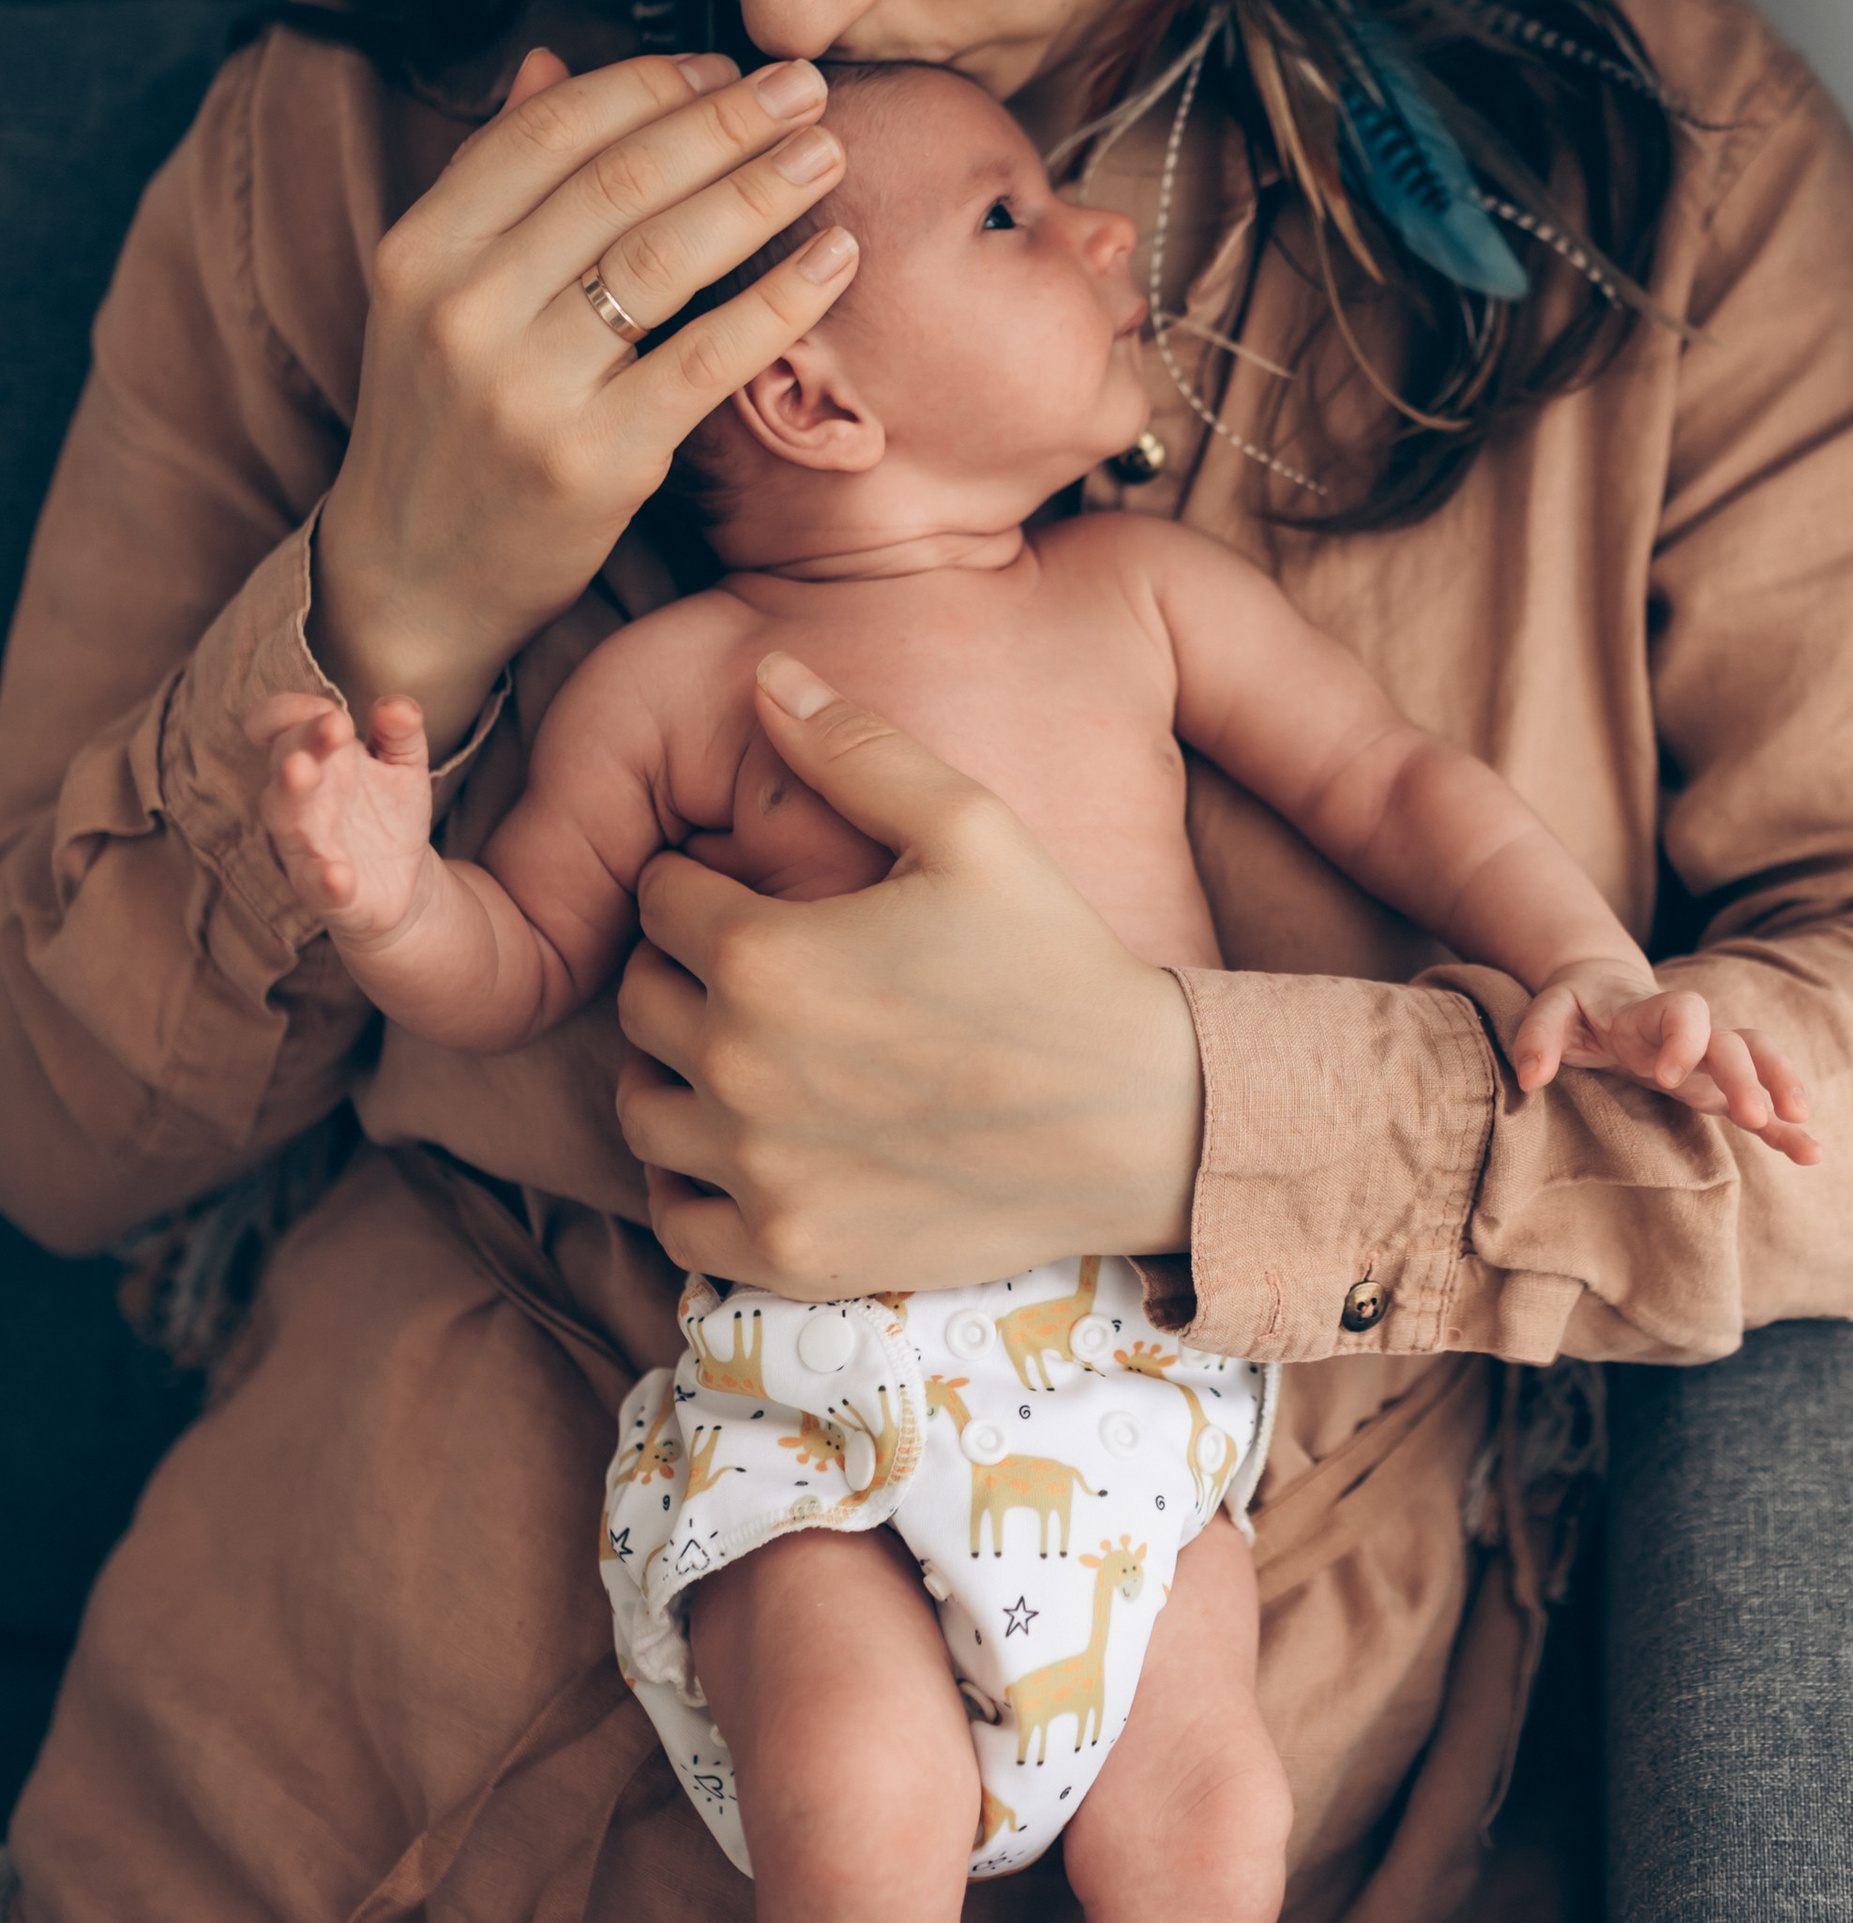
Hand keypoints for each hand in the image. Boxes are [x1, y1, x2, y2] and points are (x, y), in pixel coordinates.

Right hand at [251, 691, 435, 939]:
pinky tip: (339, 874)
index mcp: (319, 760)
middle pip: (286, 762)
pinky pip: (317, 885)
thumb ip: (401, 733)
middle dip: (302, 742)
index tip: (330, 710)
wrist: (405, 883)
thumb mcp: (404, 767)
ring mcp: (308, 845)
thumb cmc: (390, 813)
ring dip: (291, 794)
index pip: (284, 725)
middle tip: (332, 724)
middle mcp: (304, 799)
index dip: (292, 710)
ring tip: (301, 771)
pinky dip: (326, 880)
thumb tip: (398, 705)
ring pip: (285, 817)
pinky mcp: (325, 891)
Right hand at [310, 43, 861, 754]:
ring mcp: (529, 389)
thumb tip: (551, 63)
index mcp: (422, 251)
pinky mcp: (598, 460)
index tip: (721, 66)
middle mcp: (466, 310)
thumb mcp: (435, 292)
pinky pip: (708, 358)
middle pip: (621, 183)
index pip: (550, 133)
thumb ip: (494, 179)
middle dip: (726, 122)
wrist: (412, 576)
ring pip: (666, 257)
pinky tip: (833, 259)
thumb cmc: (443, 420)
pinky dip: (781, 299)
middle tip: (805, 86)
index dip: (648, 87)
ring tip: (826, 151)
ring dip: (760, 191)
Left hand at [614, 655, 1205, 1292]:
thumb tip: (765, 671)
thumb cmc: (1061, 965)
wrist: (1142, 1123)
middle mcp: (738, 1066)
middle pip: (638, 1004)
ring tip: (743, 1056)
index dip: (698, 888)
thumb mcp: (975, 827)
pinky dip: (691, 1186)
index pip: (658, 902)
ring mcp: (758, 1169)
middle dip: (682, 975)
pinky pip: (675, 1222)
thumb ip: (857, 747)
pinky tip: (746, 1150)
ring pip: (640, 1110)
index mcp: (764, 954)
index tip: (746, 897)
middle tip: (756, 973)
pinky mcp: (787, 1251)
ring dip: (673, 1076)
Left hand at [1512, 959, 1820, 1164]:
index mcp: (1650, 1010)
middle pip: (1732, 1042)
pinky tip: (1812, 1154)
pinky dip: (1784, 1129)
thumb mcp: (1548, 1010)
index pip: (1683, 1010)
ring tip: (1800, 1122)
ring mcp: (1709, 1060)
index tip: (1668, 1076)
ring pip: (1760, 1061)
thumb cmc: (1577, 1006)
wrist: (1604, 991)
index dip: (1683, 1038)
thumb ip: (1536, 1037)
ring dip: (1782, 1086)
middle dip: (1747, 1076)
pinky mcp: (1715, 1087)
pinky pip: (1759, 1103)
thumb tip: (1530, 1077)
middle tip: (1753, 1115)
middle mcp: (1690, 1032)